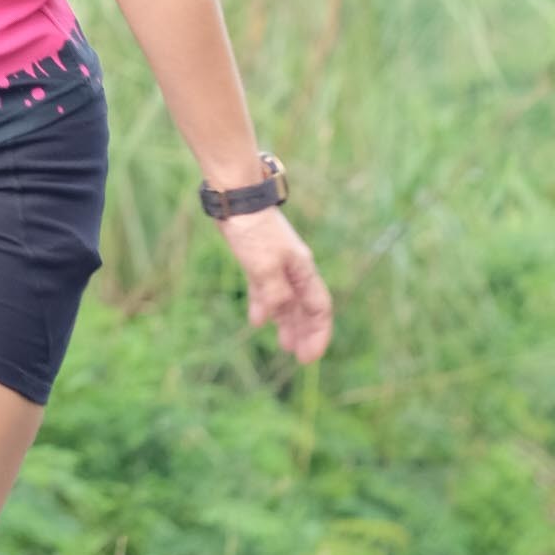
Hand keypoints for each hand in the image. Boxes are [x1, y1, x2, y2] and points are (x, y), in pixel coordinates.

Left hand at [223, 207, 332, 364]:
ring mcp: (278, 263)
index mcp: (302, 270)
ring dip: (287, 323)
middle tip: (300, 358)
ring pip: (287, 300)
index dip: (317, 334)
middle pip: (305, 307)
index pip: (319, 308)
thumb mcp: (263, 266)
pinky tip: (258, 321)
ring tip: (284, 345)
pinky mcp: (260, 259)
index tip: (309, 357)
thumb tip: (279, 315)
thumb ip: (274, 293)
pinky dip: (266, 306)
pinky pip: (268, 290)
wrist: (236, 197)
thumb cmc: (252, 230)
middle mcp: (295, 268)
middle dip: (305, 333)